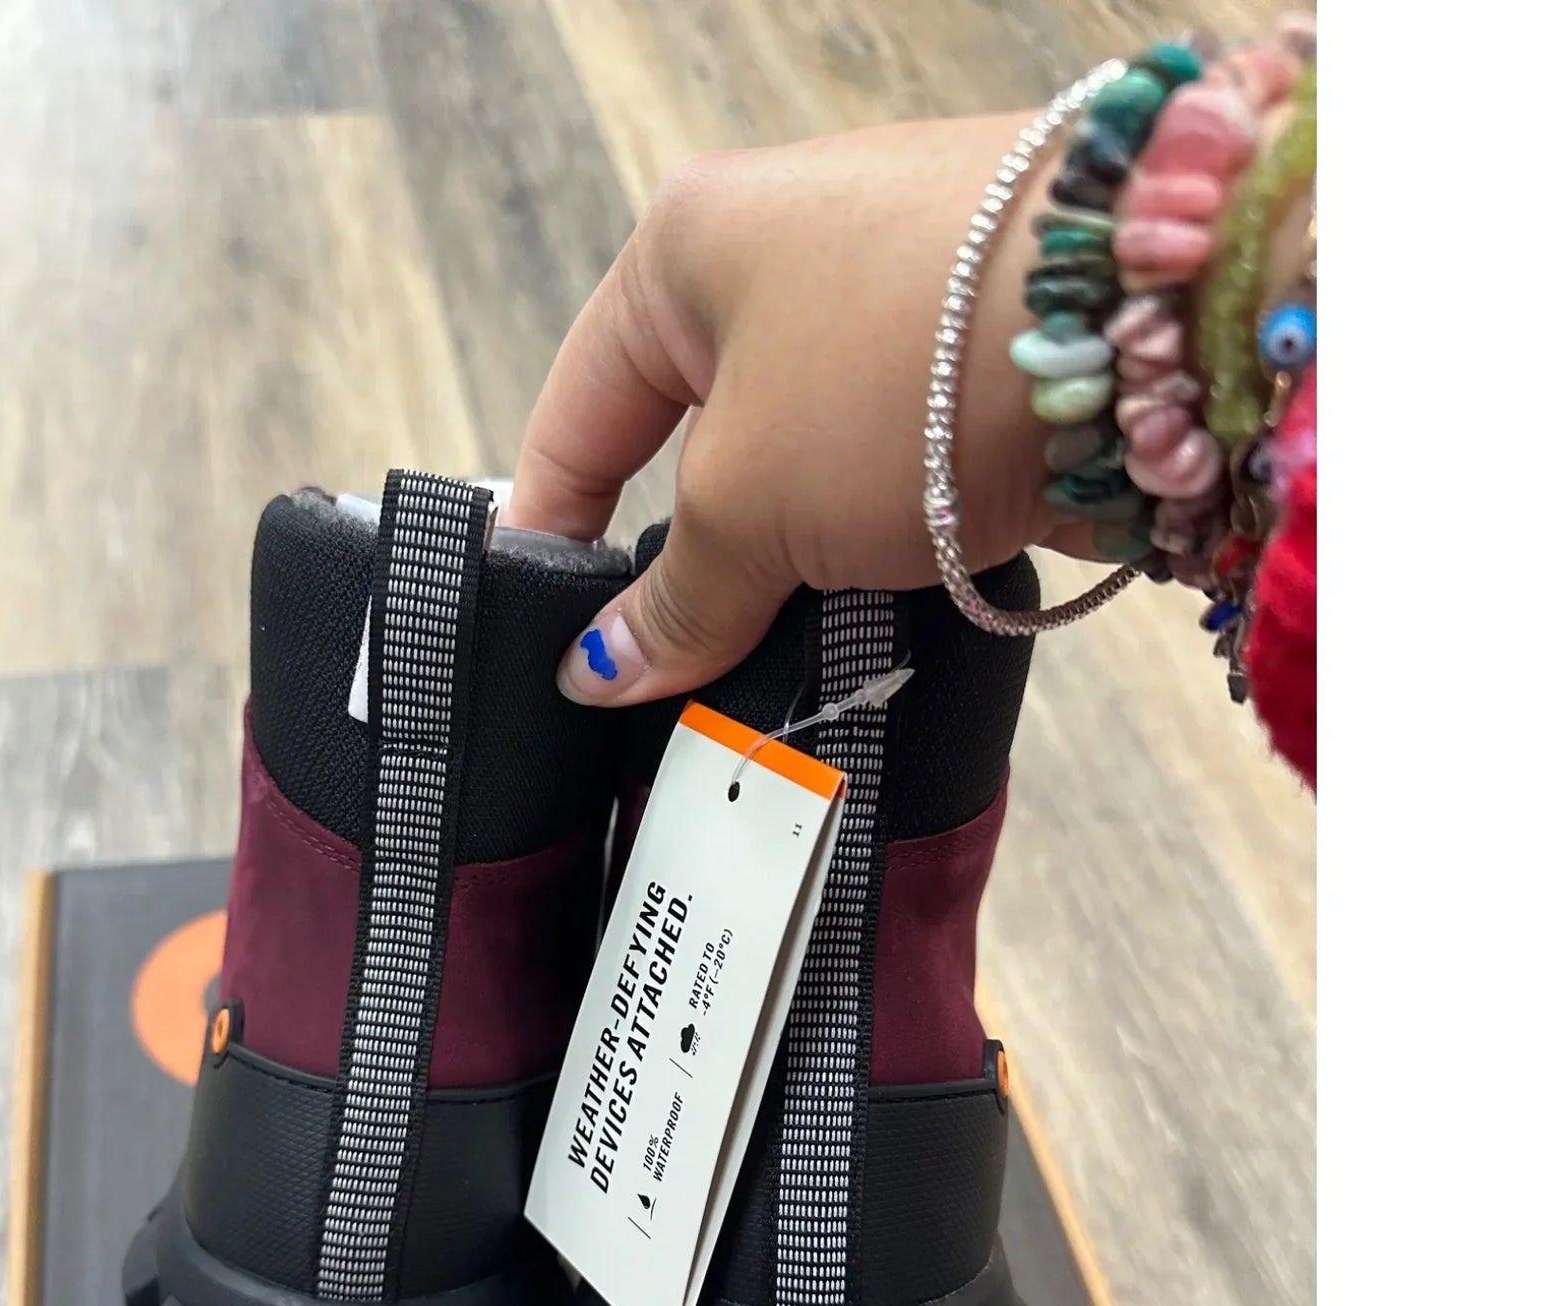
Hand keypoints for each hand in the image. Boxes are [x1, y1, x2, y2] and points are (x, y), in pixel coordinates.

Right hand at [506, 114, 1090, 705]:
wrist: (1149, 321)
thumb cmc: (905, 364)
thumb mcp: (748, 500)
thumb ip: (674, 598)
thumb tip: (599, 670)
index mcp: (690, 251)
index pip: (580, 411)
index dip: (552, 531)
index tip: (540, 634)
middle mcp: (789, 256)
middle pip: (695, 441)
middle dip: (686, 557)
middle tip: (670, 666)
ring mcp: (895, 304)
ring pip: (801, 464)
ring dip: (790, 559)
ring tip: (779, 647)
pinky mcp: (984, 358)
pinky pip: (891, 470)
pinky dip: (875, 542)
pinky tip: (874, 602)